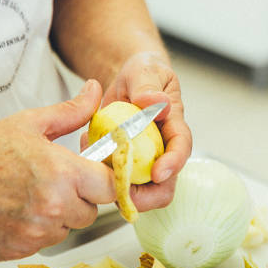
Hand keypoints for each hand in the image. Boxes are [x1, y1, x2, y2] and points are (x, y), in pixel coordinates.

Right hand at [0, 80, 113, 259]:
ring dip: (60, 215)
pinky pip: (45, 242)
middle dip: (81, 197)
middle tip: (57, 182)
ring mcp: (36, 232)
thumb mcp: (30, 123)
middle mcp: (53, 206)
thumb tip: (95, 92)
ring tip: (33, 194)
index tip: (96, 175)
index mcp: (62, 173)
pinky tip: (19, 210)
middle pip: (92, 211)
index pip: (110, 187)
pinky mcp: (19, 250)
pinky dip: (37, 230)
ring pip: (69, 228)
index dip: (105, 180)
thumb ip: (71, 112)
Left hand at [96, 51, 191, 209]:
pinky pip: (113, 178)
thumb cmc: (144, 75)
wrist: (129, 81)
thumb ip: (148, 86)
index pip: (181, 148)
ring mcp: (144, 161)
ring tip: (94, 156)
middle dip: (146, 195)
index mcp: (174, 126)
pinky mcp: (124, 164)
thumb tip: (156, 103)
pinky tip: (87, 145)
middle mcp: (162, 150)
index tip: (158, 173)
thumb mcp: (146, 72)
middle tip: (121, 189)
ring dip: (115, 184)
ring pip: (138, 190)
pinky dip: (97, 170)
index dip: (173, 163)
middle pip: (163, 185)